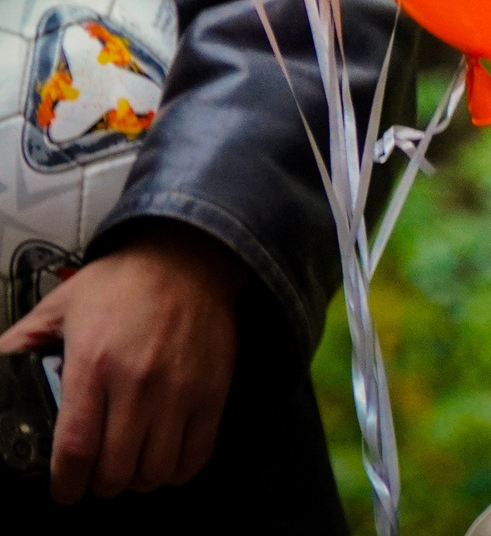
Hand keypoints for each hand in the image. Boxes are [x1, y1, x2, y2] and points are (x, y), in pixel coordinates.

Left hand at [0, 221, 242, 502]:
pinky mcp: (213, 391)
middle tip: (95, 476)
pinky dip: (177, 471)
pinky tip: (164, 461)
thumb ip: (20, 344)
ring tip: (129, 467)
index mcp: (93, 365)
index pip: (76, 449)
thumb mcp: (59, 307)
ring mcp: (180, 390)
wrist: (189, 257)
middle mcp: (138, 384)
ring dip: (137, 480)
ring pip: (155, 470)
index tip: (64, 491)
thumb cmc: (120, 283)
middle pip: (116, 469)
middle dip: (99, 485)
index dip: (66, 484)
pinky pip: (196, 454)